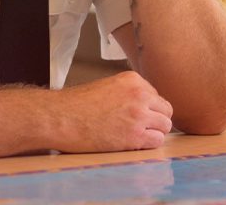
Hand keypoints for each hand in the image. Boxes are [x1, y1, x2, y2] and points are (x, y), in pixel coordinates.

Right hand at [51, 70, 173, 151]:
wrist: (59, 117)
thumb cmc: (76, 105)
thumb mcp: (107, 87)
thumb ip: (128, 93)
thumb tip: (144, 105)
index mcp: (133, 80)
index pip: (156, 96)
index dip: (148, 109)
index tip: (136, 117)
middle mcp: (139, 94)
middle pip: (166, 110)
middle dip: (156, 121)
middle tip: (141, 129)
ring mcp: (138, 115)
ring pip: (165, 126)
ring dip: (154, 133)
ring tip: (135, 137)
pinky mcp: (134, 135)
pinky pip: (157, 141)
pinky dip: (148, 145)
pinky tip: (133, 144)